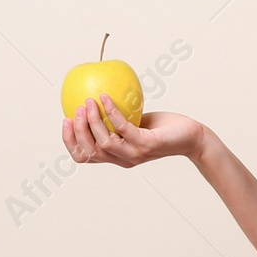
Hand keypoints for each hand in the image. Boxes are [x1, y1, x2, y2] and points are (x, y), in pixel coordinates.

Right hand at [61, 96, 202, 167]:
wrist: (191, 135)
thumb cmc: (162, 128)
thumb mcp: (134, 123)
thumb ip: (116, 118)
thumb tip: (94, 97)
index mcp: (117, 156)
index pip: (85, 157)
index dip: (70, 142)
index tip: (65, 121)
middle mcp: (124, 159)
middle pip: (90, 151)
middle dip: (78, 130)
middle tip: (76, 108)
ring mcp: (135, 154)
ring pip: (104, 142)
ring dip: (93, 120)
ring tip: (89, 101)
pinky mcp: (147, 144)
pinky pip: (123, 128)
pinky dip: (112, 111)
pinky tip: (106, 97)